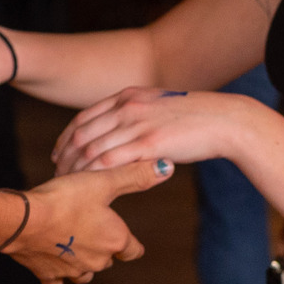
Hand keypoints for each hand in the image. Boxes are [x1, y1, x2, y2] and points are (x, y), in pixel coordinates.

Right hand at [4, 157, 167, 283]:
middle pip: (108, 261)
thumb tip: (167, 167)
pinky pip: (56, 281)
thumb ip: (135, 175)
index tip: (128, 241)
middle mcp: (97, 260)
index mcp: (114, 240)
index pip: (133, 250)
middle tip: (93, 231)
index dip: (131, 244)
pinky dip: (57, 274)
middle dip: (104, 249)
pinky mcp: (47, 274)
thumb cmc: (65, 198)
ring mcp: (71, 270)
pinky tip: (52, 262)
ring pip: (84, 274)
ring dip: (83, 263)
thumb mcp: (103, 181)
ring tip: (76, 248)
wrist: (23, 220)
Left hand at [54, 86, 258, 175]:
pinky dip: (94, 175)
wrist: (225, 120)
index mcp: (127, 96)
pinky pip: (110, 161)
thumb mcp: (158, 106)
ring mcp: (137, 124)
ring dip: (76, 170)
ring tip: (69, 186)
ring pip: (91, 150)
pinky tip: (89, 187)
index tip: (58, 154)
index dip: (66, 138)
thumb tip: (121, 129)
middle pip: (81, 134)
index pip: (83, 118)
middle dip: (65, 157)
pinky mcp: (149, 144)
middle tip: (58, 176)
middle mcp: (127, 107)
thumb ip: (136, 114)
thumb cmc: (195, 118)